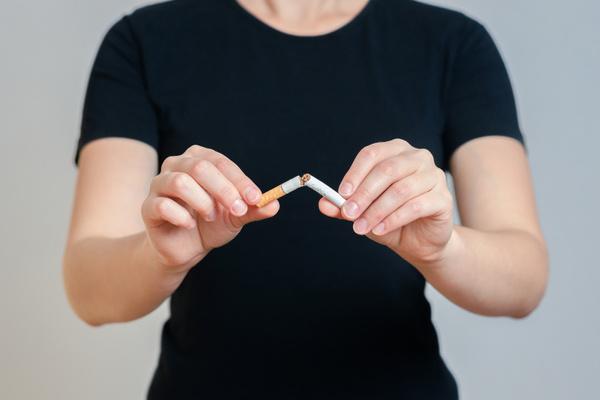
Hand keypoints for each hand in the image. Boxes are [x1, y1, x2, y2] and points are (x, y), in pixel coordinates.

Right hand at [141, 145, 278, 271]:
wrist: (186, 248)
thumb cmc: (211, 224)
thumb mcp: (236, 216)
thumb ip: (253, 209)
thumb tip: (274, 204)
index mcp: (199, 159)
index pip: (221, 163)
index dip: (240, 180)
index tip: (256, 198)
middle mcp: (176, 165)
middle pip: (199, 167)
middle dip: (224, 190)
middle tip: (238, 210)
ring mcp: (159, 184)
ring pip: (180, 182)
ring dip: (202, 202)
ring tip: (210, 216)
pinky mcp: (148, 206)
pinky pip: (162, 205)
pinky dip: (181, 216)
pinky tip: (189, 225)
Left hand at [319, 139, 453, 266]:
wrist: (419, 241)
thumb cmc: (389, 218)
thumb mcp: (362, 212)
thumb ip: (343, 207)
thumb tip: (324, 204)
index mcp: (395, 151)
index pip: (372, 154)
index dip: (355, 173)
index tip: (341, 194)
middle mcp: (417, 157)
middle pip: (387, 170)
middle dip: (364, 194)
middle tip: (348, 214)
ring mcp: (434, 176)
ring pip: (400, 190)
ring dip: (377, 211)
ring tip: (361, 228)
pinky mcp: (443, 198)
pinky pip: (416, 206)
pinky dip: (394, 219)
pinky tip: (380, 230)